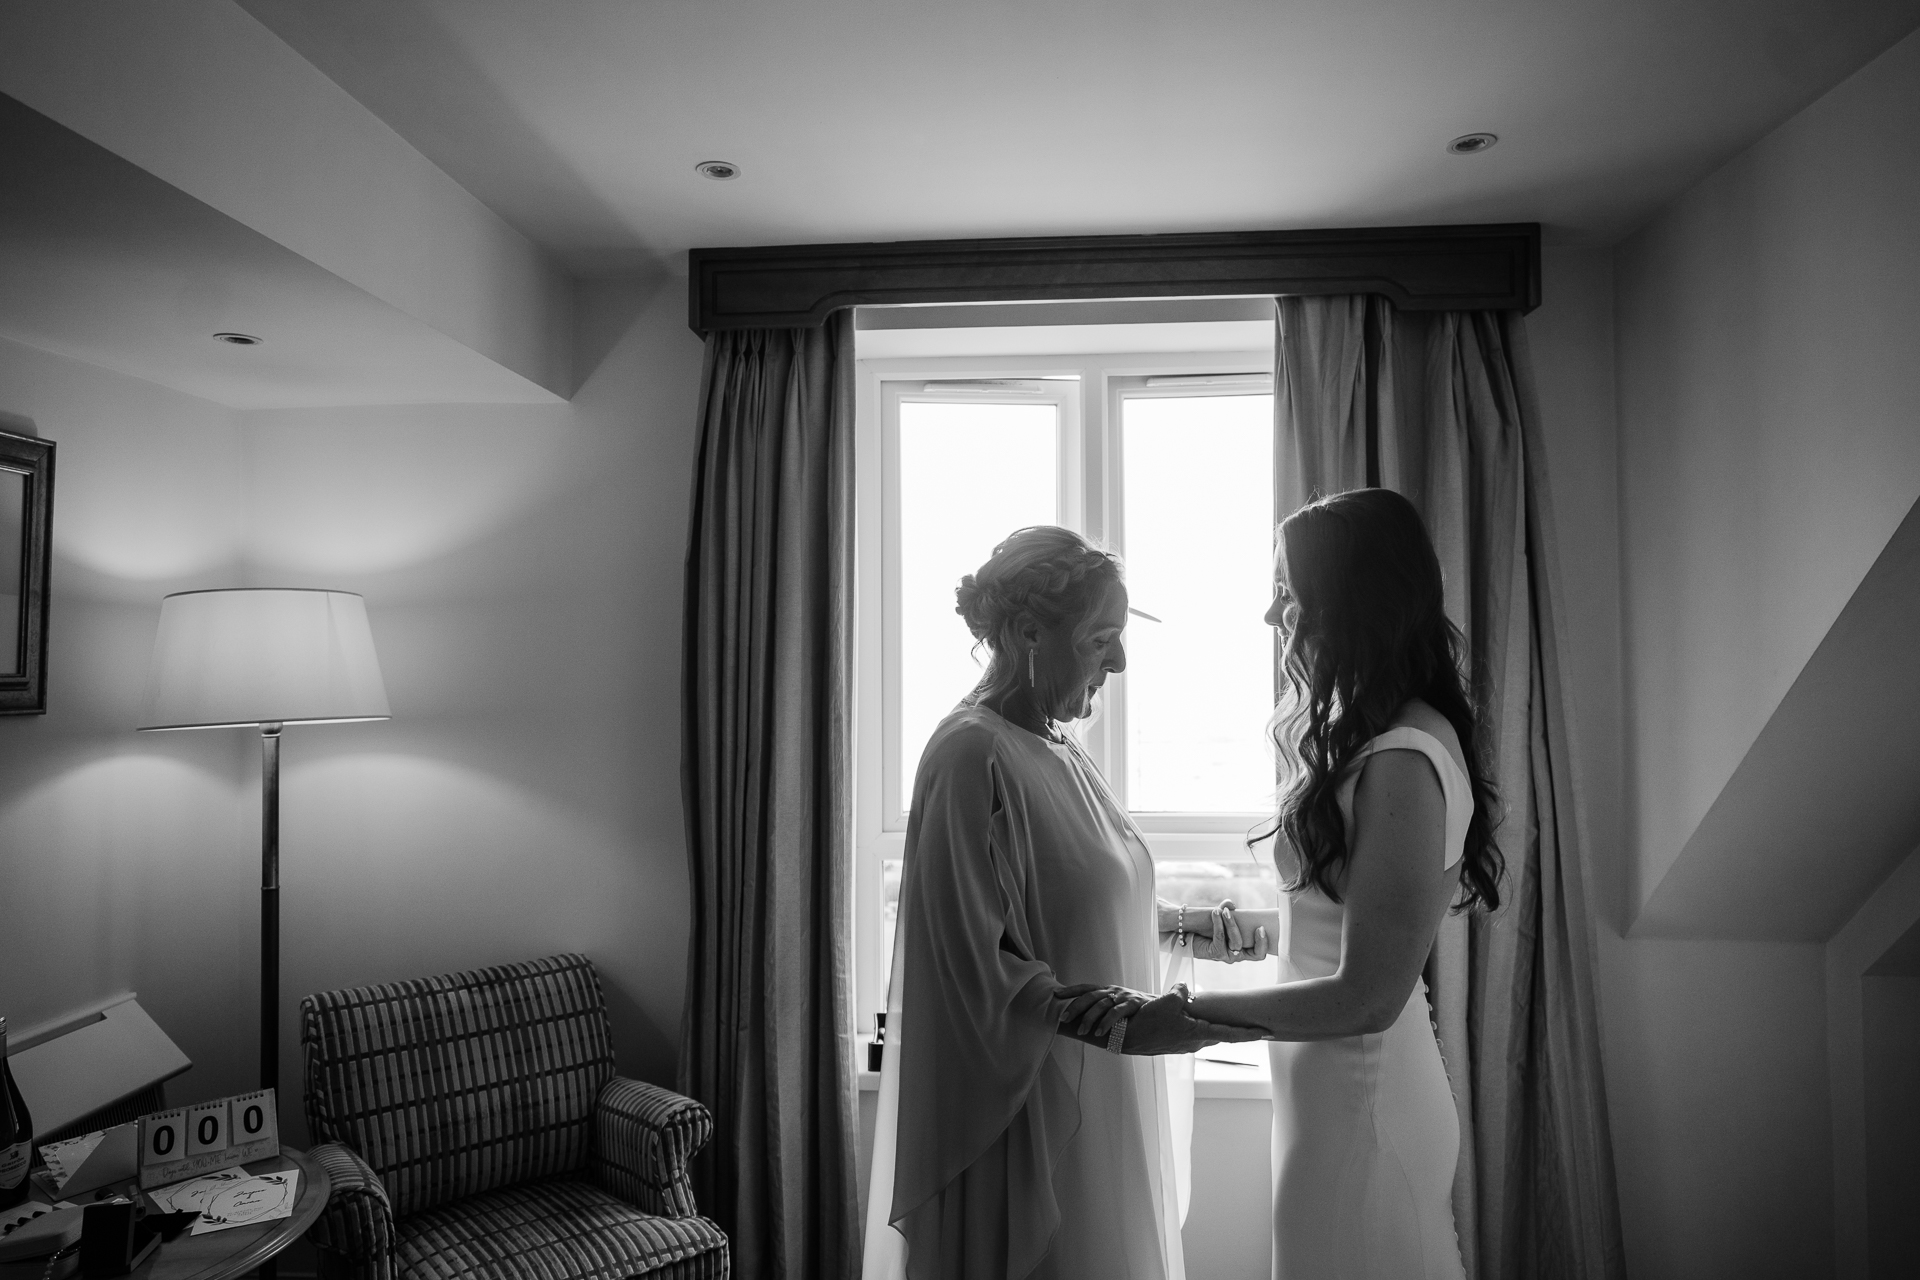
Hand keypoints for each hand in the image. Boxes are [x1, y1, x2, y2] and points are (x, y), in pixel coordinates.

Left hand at [1054, 983, 1150, 1037]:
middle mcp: (1112, 991)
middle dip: (1075, 1007)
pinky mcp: (1133, 1004)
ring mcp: (1123, 996)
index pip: (1085, 988)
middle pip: (1089, 996)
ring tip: (1082, 1032)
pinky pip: (1116, 1013)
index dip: (1070, 990)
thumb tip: (1081, 1020)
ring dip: (1089, 1018)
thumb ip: (1102, 1009)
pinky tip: (1099, 1032)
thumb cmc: (1134, 1010)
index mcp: (1106, 990)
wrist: (1161, 1007)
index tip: (1055, 995)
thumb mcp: (1116, 1005)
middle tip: (1063, 1018)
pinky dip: (1106, 1023)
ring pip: (1101, 1004)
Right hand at [1119, 986, 1263, 1055]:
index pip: (1231, 1034)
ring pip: (1205, 1032)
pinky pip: (1191, 1030)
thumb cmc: (1148, 1021)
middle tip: (1252, 1023)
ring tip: (1216, 1014)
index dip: (1251, 1034)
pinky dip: (1196, 1023)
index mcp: (1198, 1033)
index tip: (1268, 1033)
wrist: (1126, 1037)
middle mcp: (1194, 1042)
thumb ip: (1182, 991)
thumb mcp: (1168, 999)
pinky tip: (1186, 1014)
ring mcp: (1184, 1044)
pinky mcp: (1173, 1042)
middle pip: (1220, 1033)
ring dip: (1212, 1024)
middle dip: (1234, 1028)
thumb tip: (1185, 989)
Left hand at [1192, 900, 1268, 963]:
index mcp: (1244, 950)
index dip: (1264, 944)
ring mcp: (1227, 956)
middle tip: (1258, 926)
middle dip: (1258, 940)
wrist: (1191, 935)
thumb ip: (1228, 912)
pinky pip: (1220, 938)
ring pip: (1237, 942)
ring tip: (1225, 911)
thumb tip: (1231, 904)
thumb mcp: (1223, 921)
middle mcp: (1238, 955)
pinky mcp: (1216, 953)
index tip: (1262, 928)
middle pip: (1255, 953)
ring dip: (1232, 924)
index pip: (1260, 953)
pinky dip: (1219, 923)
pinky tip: (1216, 912)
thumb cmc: (1209, 929)